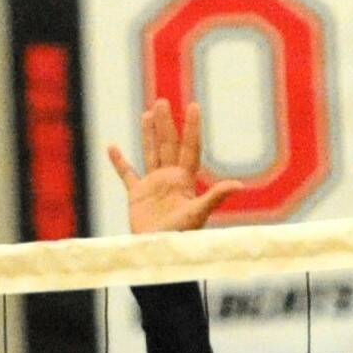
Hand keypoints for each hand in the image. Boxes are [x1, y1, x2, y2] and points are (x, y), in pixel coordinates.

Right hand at [107, 99, 243, 233]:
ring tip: (148, 114)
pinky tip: (112, 147)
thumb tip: (239, 185)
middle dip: (166, 123)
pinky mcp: (137, 195)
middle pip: (169, 145)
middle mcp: (171, 178)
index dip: (192, 127)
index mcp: (186, 179)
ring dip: (149, 134)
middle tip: (162, 101)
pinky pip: (127, 174)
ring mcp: (153, 185)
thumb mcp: (199, 214)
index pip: (190, 147)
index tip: (194, 106)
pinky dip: (119, 162)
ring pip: (151, 153)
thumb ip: (216, 197)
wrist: (158, 251)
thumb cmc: (181, 236)